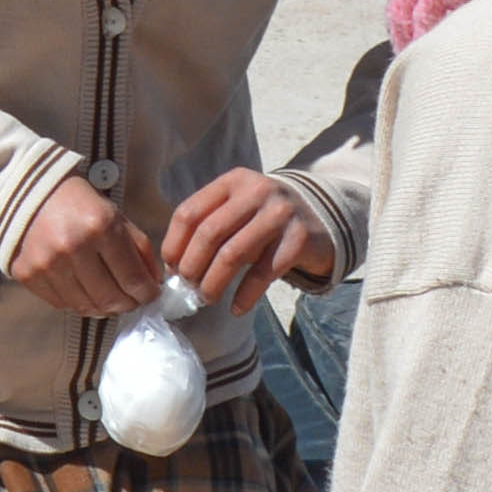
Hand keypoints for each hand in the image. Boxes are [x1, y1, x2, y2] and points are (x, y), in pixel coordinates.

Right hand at [8, 176, 160, 318]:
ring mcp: (47, 263)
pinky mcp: (27, 274)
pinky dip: (79, 304)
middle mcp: (72, 247)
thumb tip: (153, 283)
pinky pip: (62, 304)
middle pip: (110, 298)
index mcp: (100, 226)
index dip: (148, 293)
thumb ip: (139, 249)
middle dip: (128, 304)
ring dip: (104, 308)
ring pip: (86, 306)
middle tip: (133, 301)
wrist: (27, 193)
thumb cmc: (79, 203)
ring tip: (111, 301)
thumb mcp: (116, 216)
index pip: (132, 278)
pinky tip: (87, 294)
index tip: (152, 295)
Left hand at [162, 170, 330, 314]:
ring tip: (206, 298)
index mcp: (232, 182)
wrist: (321, 217)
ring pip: (233, 254)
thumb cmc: (265, 218)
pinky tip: (236, 308)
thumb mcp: (237, 208)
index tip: (170, 268)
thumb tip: (174, 266)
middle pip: (209, 233)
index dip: (174, 244)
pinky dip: (246, 295)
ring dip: (213, 282)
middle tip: (187, 287)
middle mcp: (256, 192)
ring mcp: (280, 214)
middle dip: (191, 266)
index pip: (189, 212)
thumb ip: (208, 225)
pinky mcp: (298, 239)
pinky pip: (263, 273)